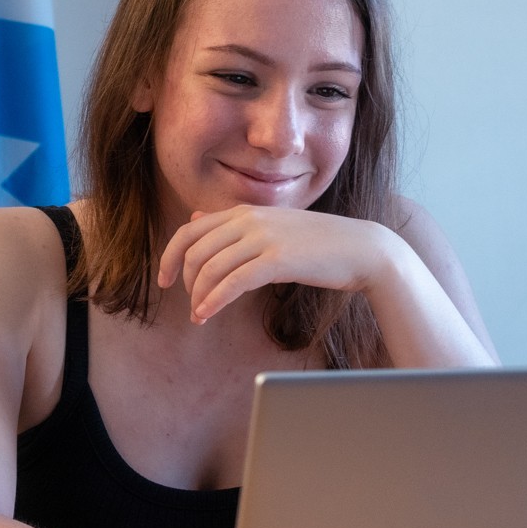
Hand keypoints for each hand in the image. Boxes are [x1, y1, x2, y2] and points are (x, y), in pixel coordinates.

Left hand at [158, 205, 400, 323]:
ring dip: (199, 297)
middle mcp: (248, 219)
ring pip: (211, 268)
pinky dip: (214, 300)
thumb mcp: (270, 225)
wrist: (361, 248)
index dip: (170, 256)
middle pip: (195, 251)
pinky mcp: (277, 258)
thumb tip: (195, 216)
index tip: (165, 279)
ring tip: (200, 316)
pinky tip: (208, 314)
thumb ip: (232, 223)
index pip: (190, 230)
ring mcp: (263, 236)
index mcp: (243, 211)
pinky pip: (233, 281)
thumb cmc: (316, 243)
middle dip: (185, 282)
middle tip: (190, 305)